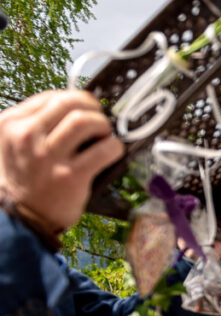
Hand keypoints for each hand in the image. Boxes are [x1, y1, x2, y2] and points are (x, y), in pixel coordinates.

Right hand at [0, 90, 123, 232]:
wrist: (22, 218)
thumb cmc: (25, 179)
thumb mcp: (15, 145)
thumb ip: (37, 125)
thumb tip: (77, 108)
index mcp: (11, 124)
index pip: (50, 97)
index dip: (76, 99)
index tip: (86, 108)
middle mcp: (26, 136)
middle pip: (69, 103)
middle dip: (92, 107)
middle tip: (100, 121)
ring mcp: (48, 156)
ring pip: (84, 121)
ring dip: (103, 124)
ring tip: (105, 135)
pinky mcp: (70, 176)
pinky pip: (103, 150)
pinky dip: (115, 147)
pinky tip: (113, 152)